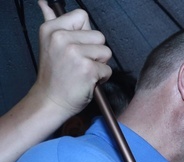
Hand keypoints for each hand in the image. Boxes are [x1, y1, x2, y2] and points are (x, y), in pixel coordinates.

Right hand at [33, 1, 111, 118]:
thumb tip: (46, 3)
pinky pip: (108, 69)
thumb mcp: (49, 43)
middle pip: (99, 36)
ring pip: (106, 52)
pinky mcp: (87, 69)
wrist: (51, 100)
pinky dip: (101, 78)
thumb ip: (52, 21)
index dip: (85, 33)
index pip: (82, 16)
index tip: (75, 46)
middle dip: (95, 51)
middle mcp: (61, 38)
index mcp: (52, 29)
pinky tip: (87, 81)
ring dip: (99, 64)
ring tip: (83, 72)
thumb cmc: (55, 74)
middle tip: (79, 63)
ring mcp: (74, 53)